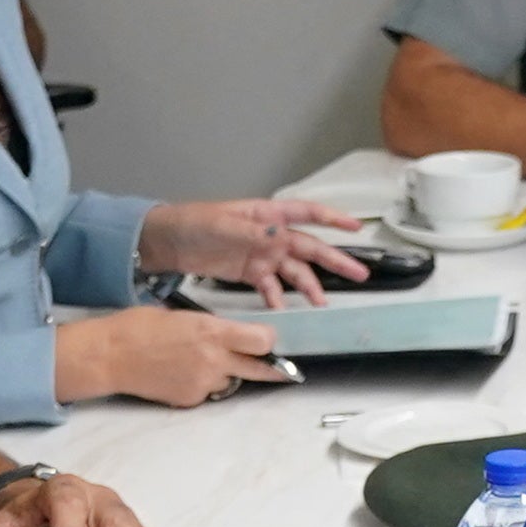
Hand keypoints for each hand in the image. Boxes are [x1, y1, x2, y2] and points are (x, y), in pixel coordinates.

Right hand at [51, 305, 283, 406]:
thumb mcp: (182, 315)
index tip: (269, 339)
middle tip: (284, 369)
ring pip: (230, 381)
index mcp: (211, 332)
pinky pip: (208, 392)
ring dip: (225, 373)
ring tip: (197, 361)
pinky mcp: (189, 400)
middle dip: (273, 368)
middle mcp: (213, 360)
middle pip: (260, 368)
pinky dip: (201, 384)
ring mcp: (202, 383)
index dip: (269, 341)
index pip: (262, 341)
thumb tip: (228, 334)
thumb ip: (211, 327)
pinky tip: (180, 372)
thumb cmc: (137, 328)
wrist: (109, 356)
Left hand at [134, 198, 364, 303]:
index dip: (333, 219)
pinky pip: (271, 289)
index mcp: (267, 215)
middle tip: (359, 274)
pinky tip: (286, 313)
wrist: (166, 242)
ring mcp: (262, 255)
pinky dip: (279, 301)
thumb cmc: (194, 223)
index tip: (357, 228)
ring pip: (294, 272)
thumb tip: (280, 234)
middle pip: (309, 247)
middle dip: (334, 260)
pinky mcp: (250, 274)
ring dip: (309, 287)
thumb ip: (253, 232)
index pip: (307, 213)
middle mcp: (270, 234)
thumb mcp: (222, 225)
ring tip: (322, 304)